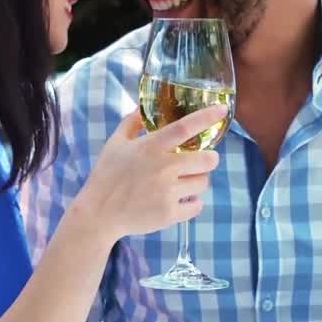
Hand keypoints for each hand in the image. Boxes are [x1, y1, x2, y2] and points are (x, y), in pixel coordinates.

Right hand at [71, 105, 225, 244]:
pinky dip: (192, 203)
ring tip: (182, 183)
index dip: (206, 117)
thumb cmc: (106, 175)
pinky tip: (179, 200)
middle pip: (207, 160)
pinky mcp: (170, 214)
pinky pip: (197, 206)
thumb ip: (131, 123)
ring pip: (203, 183)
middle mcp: (163, 168)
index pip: (185, 127)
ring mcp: (168, 193)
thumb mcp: (114, 144)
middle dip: (209, 158)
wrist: (98, 214)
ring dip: (197, 181)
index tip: (222, 110)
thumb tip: (143, 107)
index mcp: (150, 147)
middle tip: (201, 160)